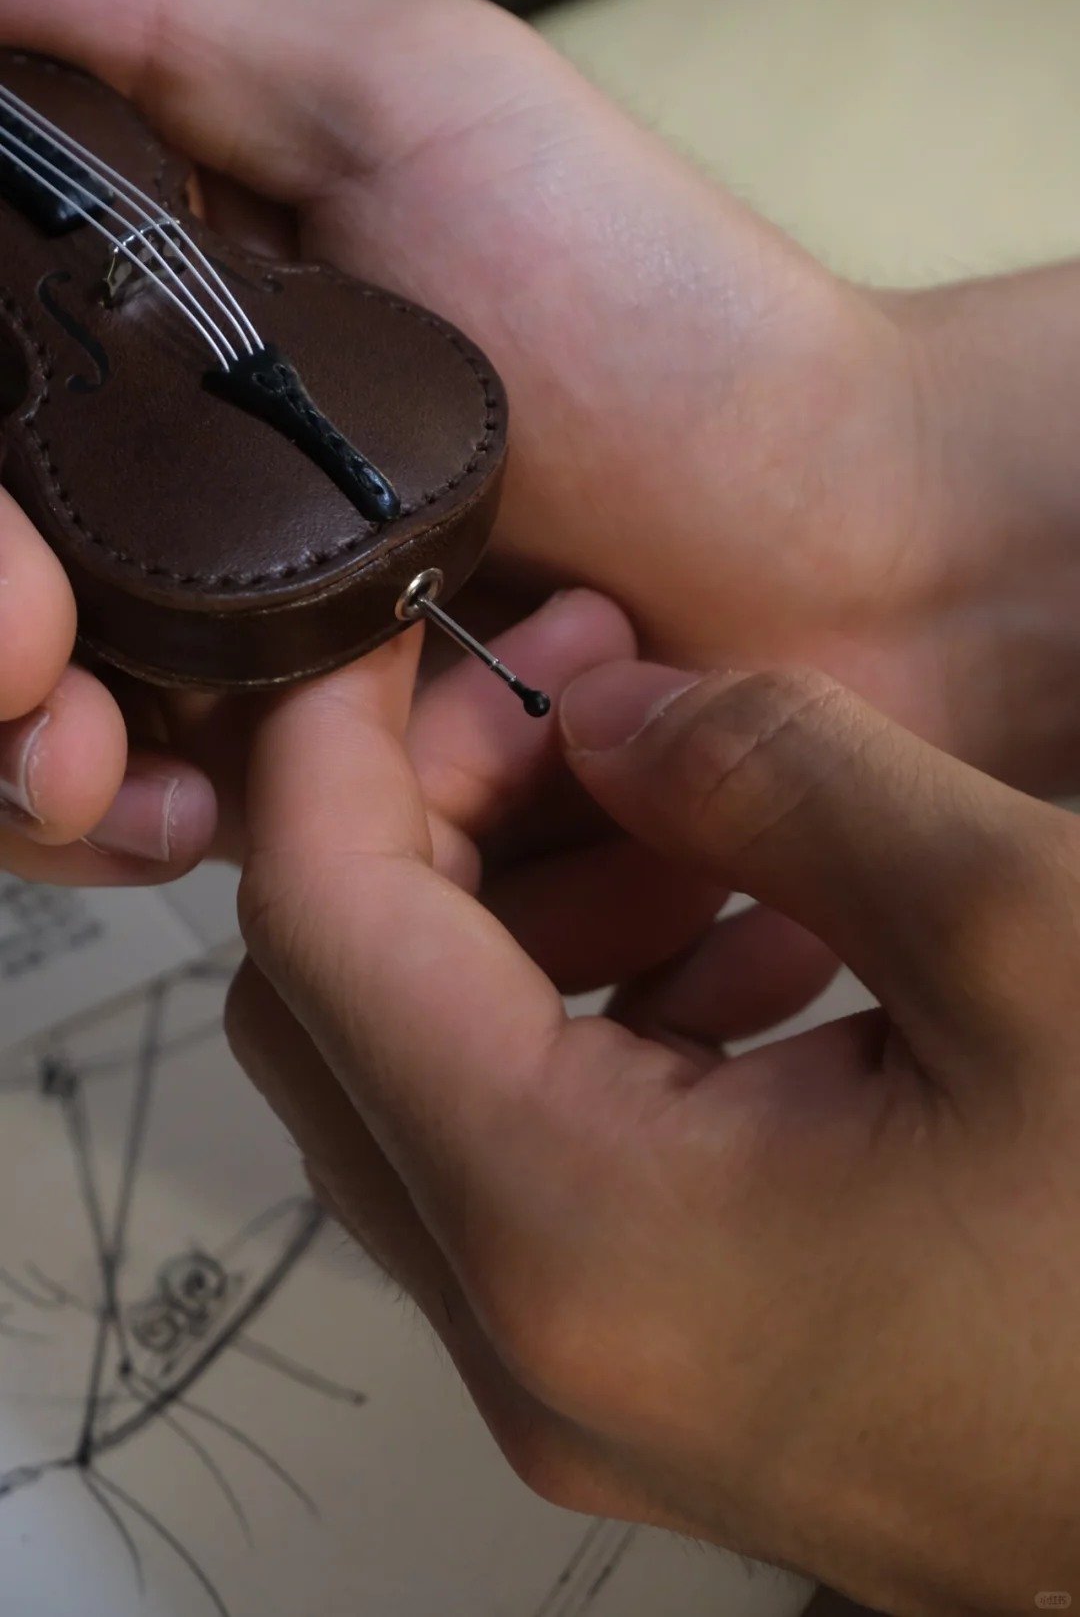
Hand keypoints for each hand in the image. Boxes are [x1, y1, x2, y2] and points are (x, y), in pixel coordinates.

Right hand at [4, 0, 1079, 891]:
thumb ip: (180, 41)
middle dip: (21, 733)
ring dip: (115, 813)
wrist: (848, 533)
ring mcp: (299, 703)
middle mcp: (217, 552)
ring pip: (113, 801)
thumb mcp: (407, 101)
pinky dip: (289, 889)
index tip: (20, 622)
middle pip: (28, 674)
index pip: (8, 501)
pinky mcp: (396, 824)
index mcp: (182, 394)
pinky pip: (280, 895)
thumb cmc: (657, 318)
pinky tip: (349, 836)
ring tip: (217, 788)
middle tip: (74, 738)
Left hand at [228, 639, 1079, 1616]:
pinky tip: (767, 950)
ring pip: (433, 1083)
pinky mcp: (658, 1378)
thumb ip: (780, 781)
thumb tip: (611, 715)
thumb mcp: (1030, 937)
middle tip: (584, 692)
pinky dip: (600, 1020)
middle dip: (435, 810)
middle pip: (345, 1008)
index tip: (408, 616)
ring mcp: (585, 1380)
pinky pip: (542, 1164)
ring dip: (529, 911)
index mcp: (577, 1231)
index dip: (339, 739)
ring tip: (703, 817)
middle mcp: (535, 1338)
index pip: (322, 927)